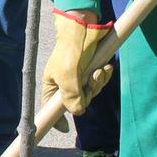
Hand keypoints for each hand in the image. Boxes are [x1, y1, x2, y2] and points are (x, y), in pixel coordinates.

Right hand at [41, 9, 112, 128]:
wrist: (84, 27)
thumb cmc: (70, 50)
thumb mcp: (68, 76)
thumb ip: (72, 97)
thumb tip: (78, 111)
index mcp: (53, 85)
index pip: (51, 109)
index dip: (56, 120)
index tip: (64, 129)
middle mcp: (65, 83)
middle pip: (77, 102)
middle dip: (87, 94)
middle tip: (90, 81)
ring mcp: (79, 77)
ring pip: (91, 92)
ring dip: (97, 83)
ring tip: (98, 70)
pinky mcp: (91, 70)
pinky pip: (99, 82)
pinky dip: (103, 77)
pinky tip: (105, 68)